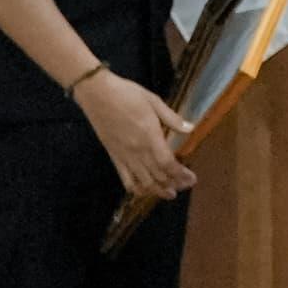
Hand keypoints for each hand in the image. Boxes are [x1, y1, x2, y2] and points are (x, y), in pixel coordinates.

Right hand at [75, 68, 194, 203]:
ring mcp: (123, 154)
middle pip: (157, 175)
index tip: (191, 179)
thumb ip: (172, 118)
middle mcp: (137, 150)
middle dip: (173, 184)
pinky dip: (134, 187)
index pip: (167, 163)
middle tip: (184, 187)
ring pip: (142, 180)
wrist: (96, 93)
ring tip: (168, 194)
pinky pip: (124, 177)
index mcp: (149, 136)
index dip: (180, 174)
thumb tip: (191, 129)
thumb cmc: (127, 94)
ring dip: (156, 190)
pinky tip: (142, 191)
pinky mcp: (112, 155)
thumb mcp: (154, 101)